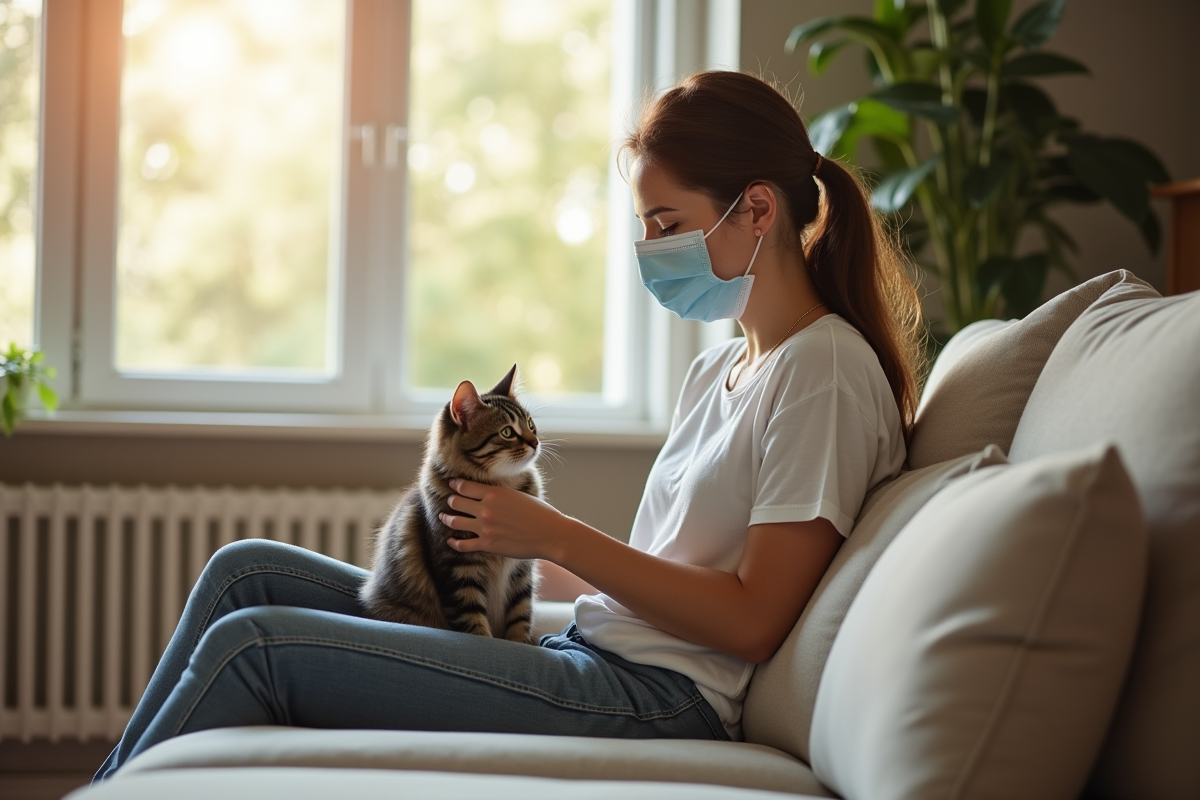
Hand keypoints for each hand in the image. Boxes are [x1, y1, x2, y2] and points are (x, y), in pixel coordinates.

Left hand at [440, 479, 567, 560]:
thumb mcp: (519, 494)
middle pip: (456, 502)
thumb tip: (490, 492)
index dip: (455, 484)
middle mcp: (485, 509)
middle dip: (451, 501)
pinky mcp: (487, 544)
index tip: (452, 484)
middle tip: (450, 501)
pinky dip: (454, 542)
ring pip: (455, 521)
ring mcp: (484, 527)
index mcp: (494, 493)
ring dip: (447, 518)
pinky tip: (450, 541)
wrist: (550, 534)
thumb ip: (500, 493)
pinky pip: (463, 544)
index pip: (464, 486)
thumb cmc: (540, 513)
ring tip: (444, 517)